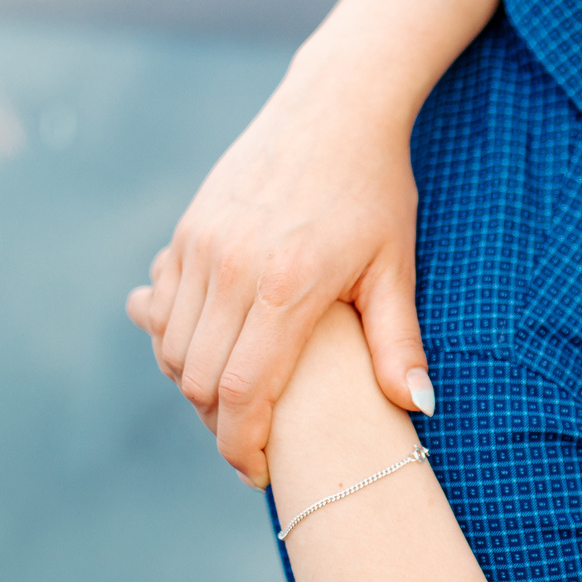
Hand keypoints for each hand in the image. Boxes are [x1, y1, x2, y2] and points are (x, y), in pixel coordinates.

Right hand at [126, 76, 428, 488]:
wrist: (336, 108)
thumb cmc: (376, 190)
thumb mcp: (396, 265)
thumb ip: (398, 343)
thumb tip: (419, 409)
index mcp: (289, 284)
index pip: (244, 392)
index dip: (244, 446)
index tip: (262, 473)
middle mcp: (234, 265)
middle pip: (198, 380)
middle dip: (220, 425)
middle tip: (257, 439)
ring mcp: (202, 244)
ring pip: (172, 347)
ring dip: (195, 384)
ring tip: (239, 397)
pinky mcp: (187, 230)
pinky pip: (163, 306)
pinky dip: (177, 338)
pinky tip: (217, 346)